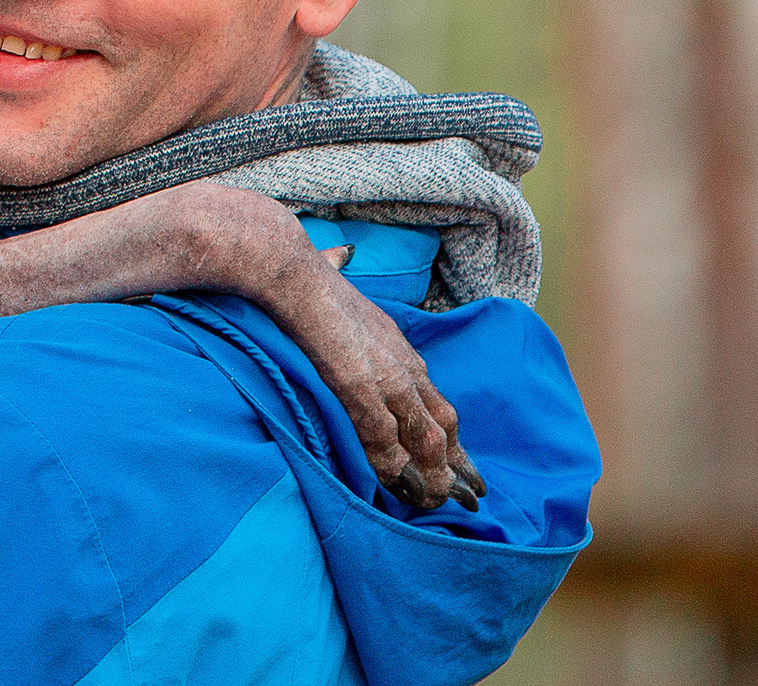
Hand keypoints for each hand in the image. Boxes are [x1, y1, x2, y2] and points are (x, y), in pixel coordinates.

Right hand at [238, 211, 484, 510]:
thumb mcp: (335, 274)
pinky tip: (396, 487)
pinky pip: (384, 438)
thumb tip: (341, 254)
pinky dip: (393, 466)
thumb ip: (341, 270)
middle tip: (468, 498)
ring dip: (432, 476)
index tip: (460, 465)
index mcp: (398, 346)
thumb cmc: (304, 271)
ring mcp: (385, 377)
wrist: (289, 269)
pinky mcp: (359, 387)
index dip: (451, 437)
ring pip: (426, 438)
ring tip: (432, 503)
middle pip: (445, 424)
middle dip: (458, 465)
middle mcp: (403, 365)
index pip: (436, 400)